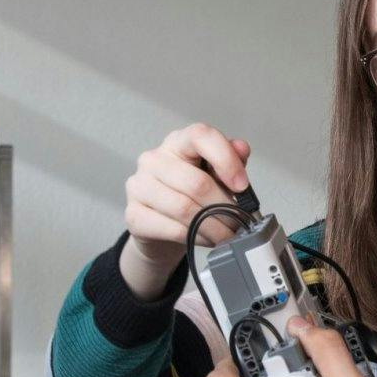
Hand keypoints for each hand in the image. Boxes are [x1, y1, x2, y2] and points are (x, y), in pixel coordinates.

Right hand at [119, 123, 252, 298]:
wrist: (163, 228)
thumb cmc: (193, 195)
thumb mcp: (217, 174)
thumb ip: (232, 160)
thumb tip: (241, 148)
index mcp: (178, 142)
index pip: (200, 136)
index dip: (226, 160)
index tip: (242, 186)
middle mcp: (154, 159)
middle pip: (197, 183)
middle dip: (225, 208)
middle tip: (240, 222)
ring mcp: (139, 186)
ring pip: (185, 208)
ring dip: (213, 227)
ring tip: (228, 234)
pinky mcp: (134, 214)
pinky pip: (172, 229)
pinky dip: (196, 237)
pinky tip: (207, 239)